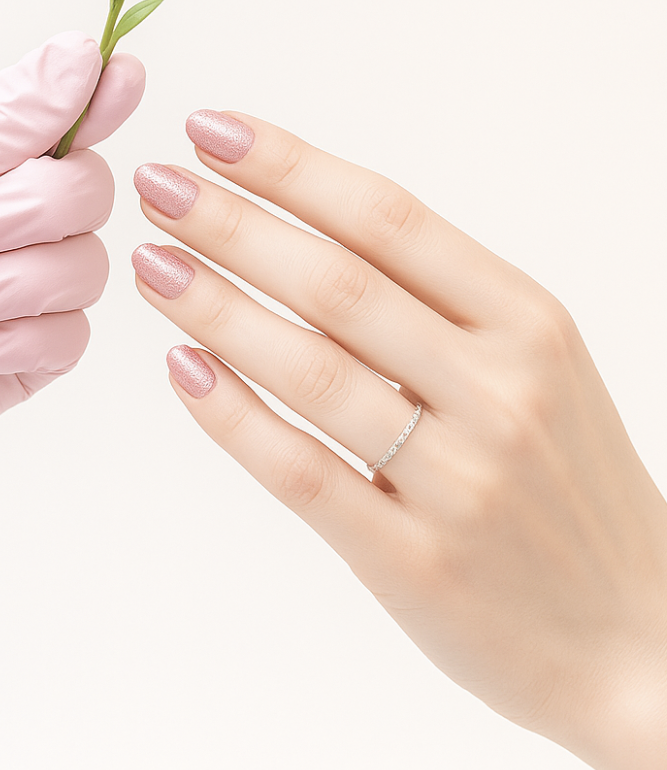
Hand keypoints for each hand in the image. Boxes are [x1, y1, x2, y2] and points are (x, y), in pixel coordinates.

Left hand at [0, 32, 143, 557]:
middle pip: (95, 196)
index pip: (71, 126)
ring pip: (88, 273)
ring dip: (5, 287)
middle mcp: (10, 229)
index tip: (123, 79)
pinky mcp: (19, 366)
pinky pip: (68, 341)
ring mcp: (19, 299)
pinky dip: (6, 342)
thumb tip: (88, 51)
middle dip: (31, 212)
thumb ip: (14, 118)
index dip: (104, 103)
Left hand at [131, 110, 666, 769]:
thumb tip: (300, 227)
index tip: (213, 131)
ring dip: (218, 308)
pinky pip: (303, 473)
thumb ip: (441, 304)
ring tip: (152, 265)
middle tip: (158, 185)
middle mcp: (501, 390)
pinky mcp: (417, 563)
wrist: (639, 638)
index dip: (291, 169)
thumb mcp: (540, 367)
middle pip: (340, 284)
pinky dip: (233, 416)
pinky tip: (182, 370)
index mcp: (529, 323)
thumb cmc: (570, 488)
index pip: (390, 219)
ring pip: (312, 370)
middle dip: (235, 224)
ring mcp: (460, 480)